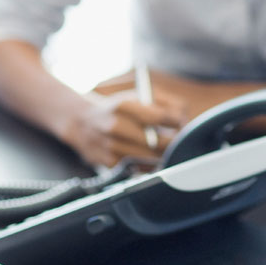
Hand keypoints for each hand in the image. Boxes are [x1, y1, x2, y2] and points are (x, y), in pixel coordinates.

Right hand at [65, 87, 185, 167]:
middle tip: (182, 141)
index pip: (158, 117)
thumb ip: (165, 102)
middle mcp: (114, 126)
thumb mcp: (138, 94)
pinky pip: (139, 170)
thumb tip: (183, 119)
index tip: (181, 123)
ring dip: (164, 156)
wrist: (82, 122)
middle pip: (157, 143)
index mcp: (123, 105)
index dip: (176, 122)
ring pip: (150, 159)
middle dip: (174, 144)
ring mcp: (111, 148)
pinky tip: (151, 158)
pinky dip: (149, 165)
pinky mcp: (109, 165)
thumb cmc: (118, 108)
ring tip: (168, 149)